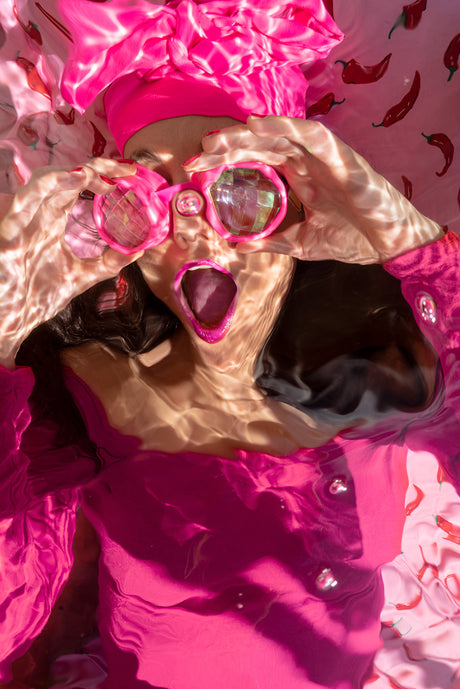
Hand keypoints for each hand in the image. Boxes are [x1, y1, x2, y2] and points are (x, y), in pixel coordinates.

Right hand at [0, 159, 139, 367]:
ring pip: (47, 179)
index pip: (78, 187)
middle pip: (67, 176)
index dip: (102, 176)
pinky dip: (50, 184)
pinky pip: (27, 198)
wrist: (10, 321)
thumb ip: (108, 263)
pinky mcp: (11, 228)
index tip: (130, 175)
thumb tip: (137, 251)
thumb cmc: (37, 297)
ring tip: (103, 172)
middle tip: (126, 168)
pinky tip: (74, 178)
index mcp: (52, 220)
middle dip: (97, 167)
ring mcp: (24, 219)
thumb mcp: (82, 276)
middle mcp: (38, 214)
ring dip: (76, 171)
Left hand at [185, 116, 442, 263]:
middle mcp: (307, 160)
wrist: (389, 245)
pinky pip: (309, 133)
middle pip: (260, 143)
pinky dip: (283, 125)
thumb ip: (271, 241)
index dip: (227, 160)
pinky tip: (257, 125)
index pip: (256, 159)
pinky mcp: (340, 155)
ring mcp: (323, 155)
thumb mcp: (301, 243)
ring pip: (279, 133)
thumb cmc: (353, 239)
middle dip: (228, 146)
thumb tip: (237, 245)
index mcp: (298, 176)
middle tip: (198, 153)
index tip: (197, 169)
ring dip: (248, 133)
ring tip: (219, 140)